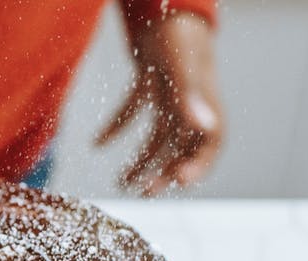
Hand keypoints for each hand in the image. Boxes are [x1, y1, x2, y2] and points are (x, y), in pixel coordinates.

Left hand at [97, 12, 222, 195]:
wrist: (165, 3)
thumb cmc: (178, 34)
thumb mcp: (183, 68)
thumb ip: (191, 99)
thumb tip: (204, 128)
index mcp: (205, 102)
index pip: (210, 144)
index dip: (199, 166)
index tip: (178, 183)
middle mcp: (191, 101)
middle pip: (181, 146)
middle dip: (164, 172)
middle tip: (144, 194)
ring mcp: (171, 92)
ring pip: (158, 134)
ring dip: (141, 159)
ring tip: (121, 183)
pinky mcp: (151, 81)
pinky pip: (135, 110)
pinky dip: (116, 127)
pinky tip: (96, 144)